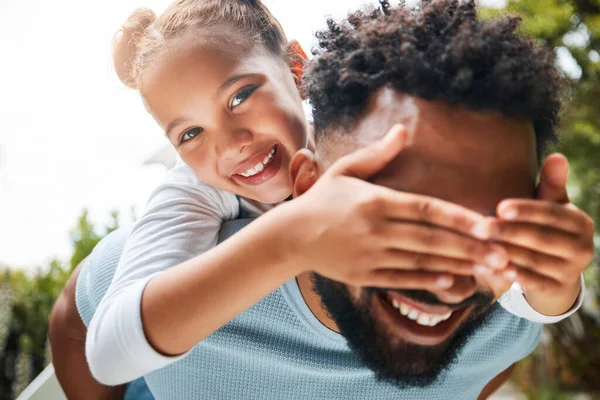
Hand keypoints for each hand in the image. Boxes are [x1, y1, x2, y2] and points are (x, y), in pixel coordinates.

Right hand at [287, 124, 507, 295]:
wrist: (290, 237)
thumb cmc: (321, 200)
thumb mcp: (345, 170)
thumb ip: (377, 154)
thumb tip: (404, 129)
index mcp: (375, 201)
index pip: (425, 208)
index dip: (459, 217)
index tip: (490, 223)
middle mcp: (376, 230)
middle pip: (430, 239)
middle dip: (470, 246)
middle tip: (505, 252)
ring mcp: (370, 256)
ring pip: (421, 261)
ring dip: (457, 265)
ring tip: (490, 268)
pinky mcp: (364, 276)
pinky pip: (402, 279)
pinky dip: (428, 280)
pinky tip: (453, 280)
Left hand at [489, 154, 593, 314]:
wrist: (558, 273)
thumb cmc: (546, 228)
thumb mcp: (551, 206)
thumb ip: (550, 184)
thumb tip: (557, 156)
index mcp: (580, 222)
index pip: (552, 214)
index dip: (527, 211)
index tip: (500, 208)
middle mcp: (582, 248)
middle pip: (540, 239)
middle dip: (509, 233)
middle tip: (481, 228)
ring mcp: (570, 271)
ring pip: (532, 261)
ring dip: (504, 254)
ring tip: (478, 246)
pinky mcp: (556, 290)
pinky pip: (529, 282)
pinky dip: (507, 274)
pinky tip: (485, 267)